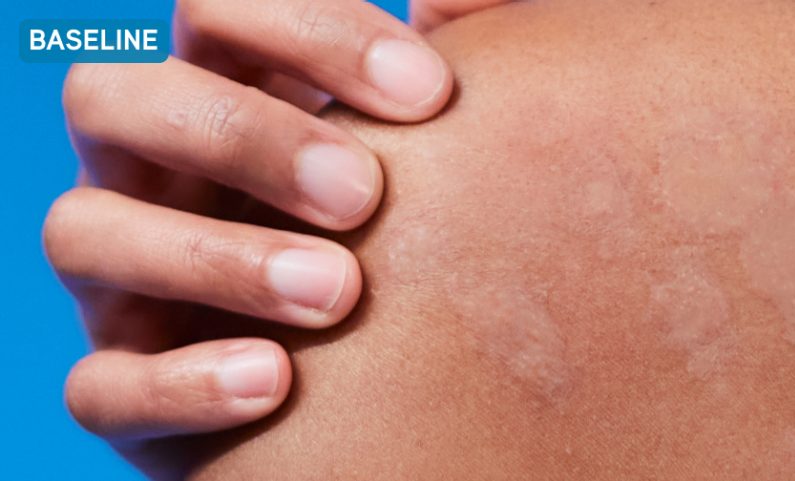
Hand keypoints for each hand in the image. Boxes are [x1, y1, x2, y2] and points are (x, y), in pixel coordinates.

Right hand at [45, 0, 509, 464]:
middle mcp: (147, 164)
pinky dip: (179, 382)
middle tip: (365, 195)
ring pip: (85, 232)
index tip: (430, 95)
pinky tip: (275, 380)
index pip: (216, 10)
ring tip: (338, 293)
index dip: (312, 33)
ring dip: (215, 259)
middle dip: (246, 139)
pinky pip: (101, 385)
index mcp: (221, 84)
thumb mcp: (426, 135)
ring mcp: (118, 274)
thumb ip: (442, 67)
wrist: (376, 364)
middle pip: (120, 98)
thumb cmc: (406, 217)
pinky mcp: (122, 382)